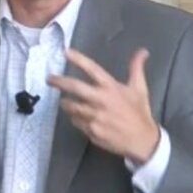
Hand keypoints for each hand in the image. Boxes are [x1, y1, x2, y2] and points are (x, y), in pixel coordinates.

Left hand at [47, 48, 159, 163]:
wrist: (143, 140)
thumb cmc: (139, 112)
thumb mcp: (139, 89)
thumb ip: (136, 69)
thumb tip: (143, 51)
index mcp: (111, 88)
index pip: (92, 69)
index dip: (79, 59)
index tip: (66, 52)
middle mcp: (101, 101)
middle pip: (74, 87)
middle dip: (59, 82)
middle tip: (49, 79)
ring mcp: (95, 117)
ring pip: (72, 107)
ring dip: (66, 103)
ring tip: (65, 101)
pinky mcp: (91, 131)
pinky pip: (76, 122)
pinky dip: (76, 118)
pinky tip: (80, 117)